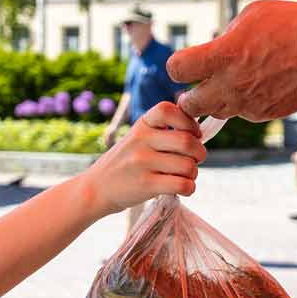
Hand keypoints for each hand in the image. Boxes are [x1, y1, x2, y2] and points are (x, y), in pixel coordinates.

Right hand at [82, 102, 204, 213]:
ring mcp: (142, 162)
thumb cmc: (126, 162)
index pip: (169, 109)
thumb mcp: (138, 138)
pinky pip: (183, 184)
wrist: (97, 188)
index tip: (193, 134)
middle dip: (199, 153)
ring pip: (188, 166)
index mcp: (142, 124)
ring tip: (185, 176)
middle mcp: (141, 140)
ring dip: (193, 173)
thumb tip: (199, 133)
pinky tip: (182, 187)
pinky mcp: (145, 185)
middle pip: (187, 141)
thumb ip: (163, 131)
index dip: (189, 121)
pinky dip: (189, 188)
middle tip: (195, 160)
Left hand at [170, 1, 296, 120]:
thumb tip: (217, 48)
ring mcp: (248, 104)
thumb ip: (227, 35)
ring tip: (229, 84)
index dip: (179, 65)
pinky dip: (244, 103)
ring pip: (217, 112)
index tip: (188, 62)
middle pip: (189, 104)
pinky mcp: (265, 114)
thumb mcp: (253, 15)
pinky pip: (243, 113)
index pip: (177, 69)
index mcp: (224, 55)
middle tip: (198, 85)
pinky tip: (259, 85)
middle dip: (189, 95)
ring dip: (215, 101)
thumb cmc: (295, 25)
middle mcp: (231, 84)